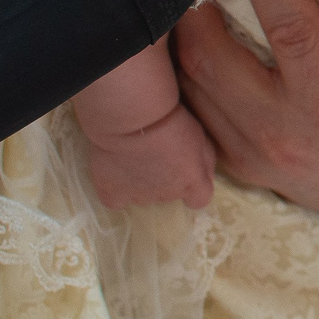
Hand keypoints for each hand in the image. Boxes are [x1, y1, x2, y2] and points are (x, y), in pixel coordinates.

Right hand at [84, 108, 217, 210]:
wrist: (130, 119)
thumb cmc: (168, 120)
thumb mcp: (200, 135)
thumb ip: (205, 160)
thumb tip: (203, 177)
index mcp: (191, 183)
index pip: (199, 199)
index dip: (192, 186)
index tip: (183, 170)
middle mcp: (167, 196)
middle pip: (169, 193)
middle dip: (165, 177)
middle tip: (154, 151)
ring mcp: (139, 197)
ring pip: (143, 195)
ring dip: (140, 181)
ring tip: (131, 155)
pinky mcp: (113, 194)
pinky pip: (117, 200)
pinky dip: (116, 189)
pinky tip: (114, 172)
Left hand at [173, 0, 318, 222]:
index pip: (289, 32)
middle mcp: (282, 128)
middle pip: (211, 57)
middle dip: (190, 3)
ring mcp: (251, 148)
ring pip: (189, 85)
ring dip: (173, 36)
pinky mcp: (234, 157)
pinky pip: (186, 115)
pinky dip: (173, 78)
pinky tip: (166, 34)